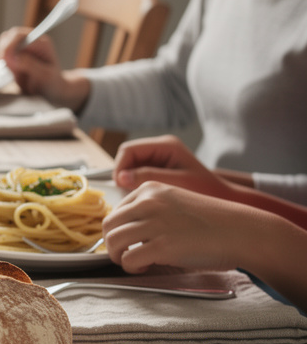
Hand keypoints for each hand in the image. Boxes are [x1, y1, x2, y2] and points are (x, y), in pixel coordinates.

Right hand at [0, 28, 90, 109]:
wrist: (52, 90)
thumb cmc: (52, 83)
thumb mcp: (45, 76)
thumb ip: (29, 65)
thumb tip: (13, 57)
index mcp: (41, 43)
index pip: (18, 35)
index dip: (8, 46)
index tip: (5, 59)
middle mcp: (31, 41)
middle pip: (8, 36)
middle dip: (3, 51)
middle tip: (6, 67)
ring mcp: (22, 47)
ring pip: (3, 43)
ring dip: (2, 56)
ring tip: (10, 70)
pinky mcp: (15, 53)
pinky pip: (2, 53)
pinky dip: (1, 61)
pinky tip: (9, 71)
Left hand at [102, 182, 247, 273]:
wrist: (243, 232)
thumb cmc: (212, 223)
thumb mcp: (176, 203)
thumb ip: (150, 211)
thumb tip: (123, 230)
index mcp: (151, 189)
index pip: (116, 211)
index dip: (119, 230)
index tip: (130, 241)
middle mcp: (149, 202)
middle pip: (108, 226)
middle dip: (112, 244)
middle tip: (126, 254)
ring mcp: (154, 223)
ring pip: (113, 242)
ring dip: (119, 256)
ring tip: (137, 262)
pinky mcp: (161, 245)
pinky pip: (128, 259)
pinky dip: (131, 267)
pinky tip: (146, 267)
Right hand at [111, 135, 236, 198]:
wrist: (222, 197)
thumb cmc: (205, 191)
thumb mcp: (176, 183)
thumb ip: (148, 177)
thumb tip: (121, 178)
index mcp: (166, 145)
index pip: (128, 150)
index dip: (120, 167)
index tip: (122, 186)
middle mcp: (160, 148)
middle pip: (127, 157)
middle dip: (124, 175)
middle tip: (129, 194)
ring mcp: (158, 158)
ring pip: (130, 167)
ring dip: (129, 182)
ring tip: (139, 197)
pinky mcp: (158, 169)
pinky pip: (137, 175)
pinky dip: (135, 186)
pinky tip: (144, 196)